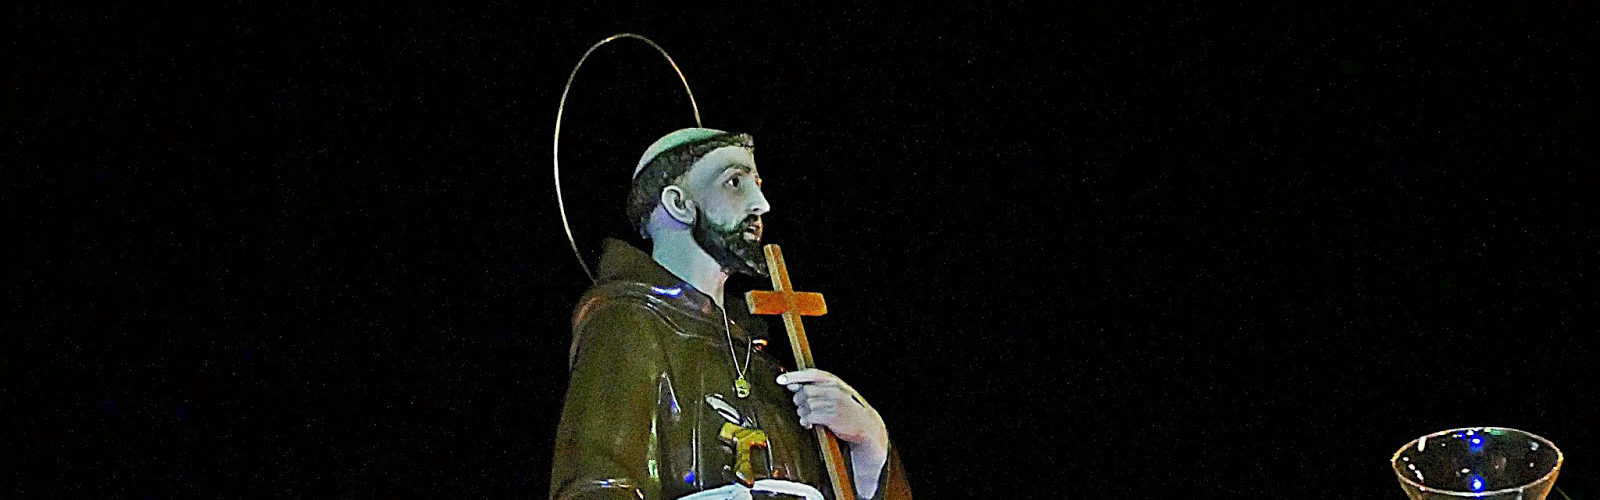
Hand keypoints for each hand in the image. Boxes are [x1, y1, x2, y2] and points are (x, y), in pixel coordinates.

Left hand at [778, 369, 889, 496]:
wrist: (866, 425)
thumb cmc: (846, 409)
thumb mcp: (835, 394)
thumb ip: (816, 389)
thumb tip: (792, 386)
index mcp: (834, 381)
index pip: (810, 374)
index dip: (794, 376)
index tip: (780, 380)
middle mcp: (834, 390)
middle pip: (804, 391)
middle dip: (799, 400)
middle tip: (802, 408)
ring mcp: (834, 403)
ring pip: (806, 405)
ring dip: (802, 413)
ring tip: (806, 418)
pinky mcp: (832, 417)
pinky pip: (810, 416)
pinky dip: (805, 421)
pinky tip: (808, 425)